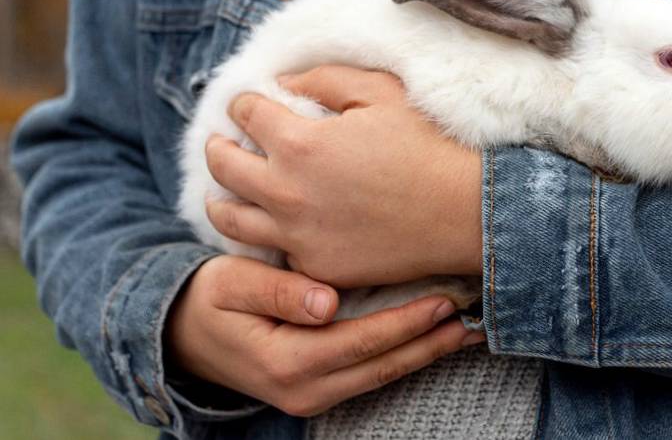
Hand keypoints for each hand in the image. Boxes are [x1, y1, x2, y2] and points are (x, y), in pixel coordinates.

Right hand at [165, 255, 483, 415]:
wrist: (185, 336)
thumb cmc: (210, 300)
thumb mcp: (231, 286)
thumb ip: (276, 292)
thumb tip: (326, 302)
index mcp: (286, 361)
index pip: (361, 342)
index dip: (405, 322)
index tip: (444, 301)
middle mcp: (305, 389)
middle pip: (383, 365)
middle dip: (431, 342)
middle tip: (475, 318)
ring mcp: (313, 395)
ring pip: (383, 375)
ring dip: (425, 352)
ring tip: (465, 330)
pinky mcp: (319, 389)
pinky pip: (371, 374)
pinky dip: (404, 355)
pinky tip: (429, 338)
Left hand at [204, 65, 482, 288]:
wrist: (464, 214)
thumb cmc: (426, 147)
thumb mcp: (380, 92)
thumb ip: (323, 80)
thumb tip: (283, 85)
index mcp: (298, 144)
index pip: (244, 113)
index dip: (245, 103)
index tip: (250, 104)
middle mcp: (285, 192)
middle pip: (223, 167)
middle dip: (217, 147)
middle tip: (221, 144)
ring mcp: (297, 236)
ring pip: (231, 219)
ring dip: (220, 199)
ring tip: (222, 194)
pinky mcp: (316, 267)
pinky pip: (272, 253)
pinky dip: (263, 238)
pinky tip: (270, 229)